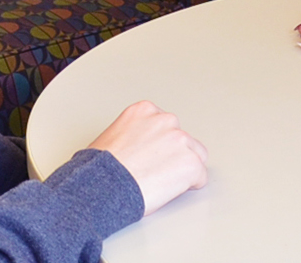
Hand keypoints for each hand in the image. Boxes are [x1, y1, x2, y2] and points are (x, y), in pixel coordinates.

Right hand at [87, 101, 208, 214]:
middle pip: (183, 139)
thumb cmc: (99, 169)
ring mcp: (180, 140)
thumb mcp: (112, 136)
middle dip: (173, 156)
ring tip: (161, 183)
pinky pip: (200, 177)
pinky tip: (169, 190)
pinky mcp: (190, 162)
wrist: (101, 186)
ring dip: (182, 169)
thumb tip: (142, 148)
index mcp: (145, 110)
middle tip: (156, 173)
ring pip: (195, 157)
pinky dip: (189, 186)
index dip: (160, 146)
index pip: (166, 126)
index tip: (152, 157)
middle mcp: (165, 120)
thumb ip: (134, 134)